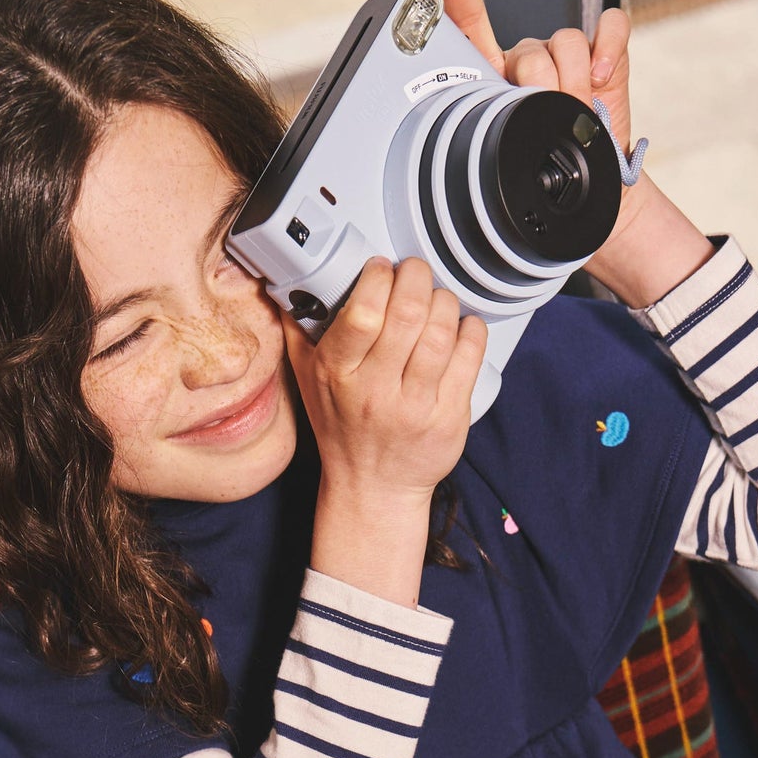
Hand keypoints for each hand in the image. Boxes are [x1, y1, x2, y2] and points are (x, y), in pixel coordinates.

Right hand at [280, 255, 487, 503]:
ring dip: (445, 301)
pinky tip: (462, 326)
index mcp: (339, 375)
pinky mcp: (449, 418)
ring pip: (441, 332)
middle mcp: (377, 392)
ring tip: (437, 299)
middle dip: (417, 278)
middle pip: (409, 314)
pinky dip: (471, 331)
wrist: (372, 488)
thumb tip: (287, 285)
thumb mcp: (308, 382)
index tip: (382, 269)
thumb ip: (299, 332)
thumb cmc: (342, 430)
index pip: (363, 314)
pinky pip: (469, 359)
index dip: (379, 278)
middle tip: (416, 273)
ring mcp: (416, 407)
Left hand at [431, 0, 646, 259]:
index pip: (469, 26)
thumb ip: (500, 124)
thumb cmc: (548, 169)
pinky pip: (608, 27)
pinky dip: (608, 51)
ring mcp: (566, 53)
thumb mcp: (514, 151)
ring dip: (574, 85)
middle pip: (528, 51)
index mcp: (494, 79)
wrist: (595, 186)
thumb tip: (511, 110)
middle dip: (541, 92)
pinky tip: (602, 79)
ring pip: (567, 42)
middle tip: (547, 120)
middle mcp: (527, 58)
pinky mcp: (605, 50)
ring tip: (575, 114)